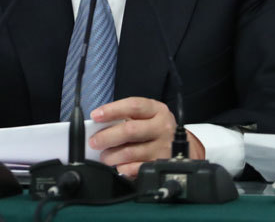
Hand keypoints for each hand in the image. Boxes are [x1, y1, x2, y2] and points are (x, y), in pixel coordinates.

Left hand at [89, 97, 205, 177]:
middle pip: (130, 130)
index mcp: (156, 110)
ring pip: (130, 152)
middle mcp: (162, 127)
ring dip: (112, 155)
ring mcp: (163, 147)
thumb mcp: (146, 116)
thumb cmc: (154, 128)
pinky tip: (118, 166)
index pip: (133, 106)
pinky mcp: (160, 165)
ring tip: (104, 156)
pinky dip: (123, 168)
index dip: (112, 110)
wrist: (180, 146)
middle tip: (94, 142)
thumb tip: (99, 125)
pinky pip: (136, 168)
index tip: (95, 115)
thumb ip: (126, 117)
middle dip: (107, 137)